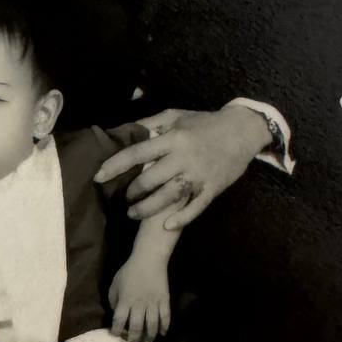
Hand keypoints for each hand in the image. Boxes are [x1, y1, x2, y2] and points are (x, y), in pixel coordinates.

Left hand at [95, 105, 269, 228]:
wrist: (242, 130)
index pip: (137, 152)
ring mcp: (199, 175)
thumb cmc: (204, 122)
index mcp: (173, 138)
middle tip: (123, 197)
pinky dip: (181, 219)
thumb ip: (150, 124)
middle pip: (150, 178)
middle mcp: (184, 157)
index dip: (116, 165)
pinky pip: (195, 208)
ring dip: (147, 208)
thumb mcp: (176, 116)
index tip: (99, 176)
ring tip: (132, 213)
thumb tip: (124, 130)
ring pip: (168, 196)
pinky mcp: (213, 188)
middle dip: (132, 191)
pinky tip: (166, 226)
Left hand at [108, 255, 170, 341]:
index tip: (116, 335)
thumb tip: (115, 313)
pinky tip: (162, 333)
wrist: (149, 260)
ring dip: (150, 336)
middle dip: (134, 338)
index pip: (119, 320)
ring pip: (152, 325)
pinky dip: (164, 327)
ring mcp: (153, 303)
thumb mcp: (115, 283)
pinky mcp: (164, 301)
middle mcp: (139, 304)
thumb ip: (113, 299)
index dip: (117, 330)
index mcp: (125, 300)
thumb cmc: (129, 271)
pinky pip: (166, 317)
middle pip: (136, 327)